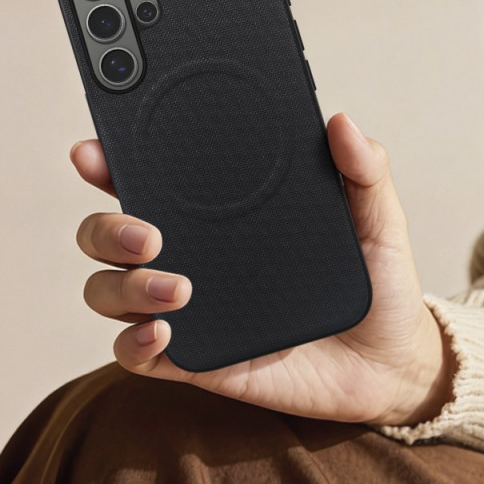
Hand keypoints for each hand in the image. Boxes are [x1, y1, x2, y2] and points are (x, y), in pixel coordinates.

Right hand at [70, 112, 456, 426]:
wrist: (389, 362)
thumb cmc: (374, 284)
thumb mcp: (376, 220)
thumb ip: (363, 171)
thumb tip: (342, 121)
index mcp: (221, 215)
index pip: (152, 180)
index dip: (111, 162)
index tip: (93, 151)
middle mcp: (192, 256)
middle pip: (107, 235)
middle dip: (106, 228)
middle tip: (147, 232)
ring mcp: (189, 308)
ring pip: (109, 291)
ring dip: (124, 285)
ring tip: (179, 287)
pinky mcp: (197, 358)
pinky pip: (137, 353)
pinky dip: (134, 342)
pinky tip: (163, 332)